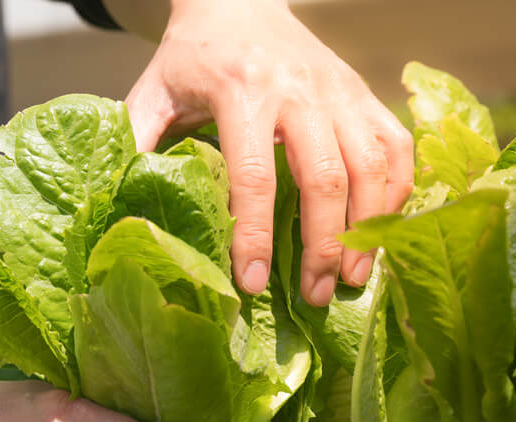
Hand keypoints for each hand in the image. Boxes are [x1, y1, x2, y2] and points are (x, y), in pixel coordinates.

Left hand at [124, 0, 413, 303]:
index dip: (256, 235)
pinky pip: (396, 146)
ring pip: (371, 165)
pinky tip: (380, 232)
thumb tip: (118, 203)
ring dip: (367, 229)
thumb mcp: (153, 92)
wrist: (240, 0)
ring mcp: (339, 90)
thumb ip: (136, 142)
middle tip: (316, 298)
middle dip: (322, 245)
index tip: (252, 283)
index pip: (253, 175)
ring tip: (352, 279)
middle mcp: (299, 89)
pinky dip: (396, 193)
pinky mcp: (363, 93)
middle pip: (323, 178)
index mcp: (240, 91)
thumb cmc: (192, 56)